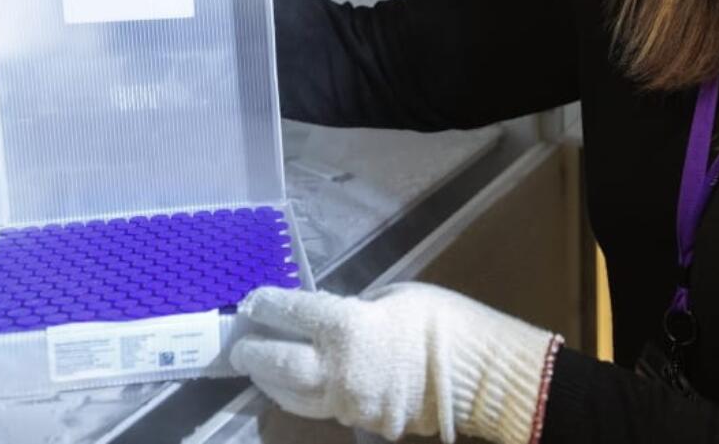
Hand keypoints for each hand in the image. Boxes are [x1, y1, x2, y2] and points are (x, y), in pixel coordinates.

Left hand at [230, 282, 561, 443]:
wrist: (478, 376)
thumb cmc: (441, 322)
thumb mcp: (395, 297)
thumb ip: (357, 308)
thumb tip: (334, 318)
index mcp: (345, 326)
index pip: (290, 314)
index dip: (267, 306)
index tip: (252, 302)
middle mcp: (336, 367)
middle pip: (278, 364)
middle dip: (254, 354)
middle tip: (240, 346)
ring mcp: (347, 400)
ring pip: (293, 395)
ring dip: (271, 381)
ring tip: (259, 369)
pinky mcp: (360, 421)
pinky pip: (321, 407)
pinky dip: (301, 396)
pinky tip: (297, 386)